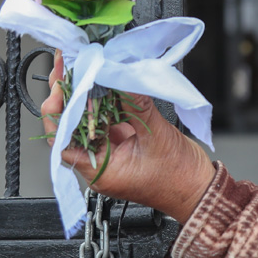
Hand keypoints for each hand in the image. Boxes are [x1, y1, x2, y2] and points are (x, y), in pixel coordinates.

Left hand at [42, 52, 214, 223]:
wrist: (199, 189)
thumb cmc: (179, 177)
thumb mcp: (157, 135)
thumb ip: (136, 104)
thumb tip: (120, 77)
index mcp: (100, 172)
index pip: (62, 140)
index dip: (57, 111)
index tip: (60, 86)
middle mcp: (99, 164)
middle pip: (70, 128)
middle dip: (67, 96)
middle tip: (66, 67)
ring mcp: (109, 152)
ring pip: (86, 121)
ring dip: (83, 95)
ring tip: (80, 68)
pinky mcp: (121, 143)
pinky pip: (105, 119)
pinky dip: (103, 100)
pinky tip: (102, 81)